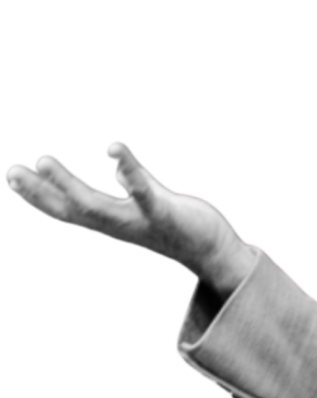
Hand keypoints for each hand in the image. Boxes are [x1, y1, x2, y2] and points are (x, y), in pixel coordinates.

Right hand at [6, 141, 247, 287]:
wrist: (215, 251)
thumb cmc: (184, 225)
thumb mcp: (154, 203)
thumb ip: (135, 185)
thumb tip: (118, 172)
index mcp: (114, 222)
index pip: (67, 212)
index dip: (38, 198)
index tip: (11, 177)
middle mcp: (120, 226)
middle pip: (72, 210)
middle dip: (41, 192)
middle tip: (11, 170)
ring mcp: (140, 222)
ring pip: (95, 206)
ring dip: (67, 184)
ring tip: (42, 159)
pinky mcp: (165, 214)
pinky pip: (142, 191)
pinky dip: (127, 169)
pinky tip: (112, 146)